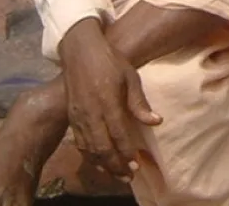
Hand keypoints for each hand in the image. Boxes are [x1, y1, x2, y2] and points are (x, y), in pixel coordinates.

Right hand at [60, 19, 161, 181]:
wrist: (80, 51)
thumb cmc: (109, 61)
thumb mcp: (130, 77)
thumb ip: (139, 103)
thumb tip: (156, 121)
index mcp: (108, 101)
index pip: (119, 134)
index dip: (127, 152)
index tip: (136, 164)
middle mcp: (91, 112)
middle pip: (102, 147)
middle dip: (116, 165)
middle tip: (128, 176)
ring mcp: (79, 115)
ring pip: (89, 148)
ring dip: (103, 164)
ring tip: (116, 174)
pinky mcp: (71, 116)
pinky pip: (79, 142)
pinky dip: (89, 156)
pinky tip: (99, 161)